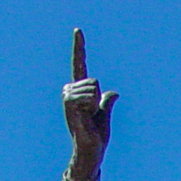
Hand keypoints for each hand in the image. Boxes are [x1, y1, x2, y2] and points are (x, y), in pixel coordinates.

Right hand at [63, 29, 117, 175]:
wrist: (91, 149)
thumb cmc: (96, 134)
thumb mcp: (105, 114)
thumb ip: (107, 102)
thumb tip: (114, 93)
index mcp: (78, 90)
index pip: (79, 64)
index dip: (79, 47)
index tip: (78, 30)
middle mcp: (69, 90)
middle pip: (93, 80)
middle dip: (98, 98)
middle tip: (92, 114)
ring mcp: (67, 97)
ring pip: (92, 87)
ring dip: (95, 104)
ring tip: (88, 117)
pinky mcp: (69, 104)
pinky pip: (89, 95)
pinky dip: (92, 107)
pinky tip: (85, 117)